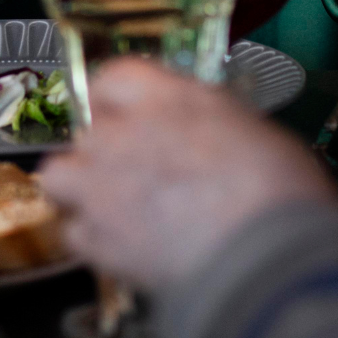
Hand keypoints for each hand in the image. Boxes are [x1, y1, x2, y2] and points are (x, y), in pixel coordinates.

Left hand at [39, 60, 335, 292]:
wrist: (262, 259)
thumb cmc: (278, 190)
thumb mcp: (250, 130)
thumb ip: (208, 124)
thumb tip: (206, 137)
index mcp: (166, 96)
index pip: (112, 78)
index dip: (119, 101)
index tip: (132, 117)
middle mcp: (123, 132)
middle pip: (85, 128)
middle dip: (103, 149)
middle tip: (134, 172)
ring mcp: (102, 185)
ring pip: (58, 175)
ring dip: (78, 188)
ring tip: (110, 208)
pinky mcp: (97, 240)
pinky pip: (73, 232)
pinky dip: (92, 240)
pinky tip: (121, 250)